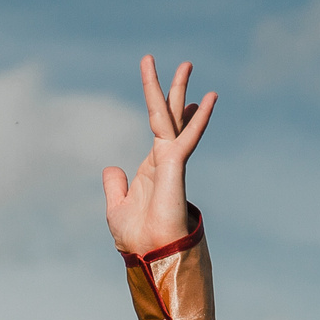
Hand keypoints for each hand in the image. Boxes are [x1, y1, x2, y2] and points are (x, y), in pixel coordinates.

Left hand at [104, 56, 215, 256]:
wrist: (149, 257)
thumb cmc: (136, 239)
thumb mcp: (116, 208)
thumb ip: (115, 186)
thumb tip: (111, 168)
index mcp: (153, 167)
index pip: (157, 127)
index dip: (158, 102)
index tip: (161, 81)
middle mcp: (165, 160)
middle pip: (170, 116)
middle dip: (175, 89)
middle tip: (186, 63)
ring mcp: (171, 163)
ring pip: (173, 119)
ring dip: (179, 91)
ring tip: (187, 64)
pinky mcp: (175, 168)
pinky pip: (185, 137)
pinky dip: (196, 119)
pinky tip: (208, 99)